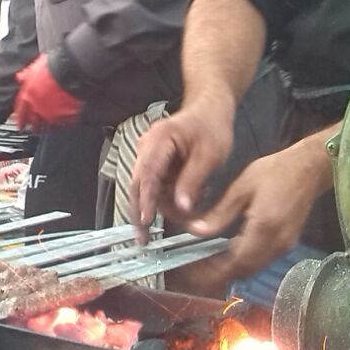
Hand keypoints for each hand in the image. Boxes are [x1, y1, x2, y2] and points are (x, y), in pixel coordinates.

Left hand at [13, 54, 82, 130]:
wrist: (68, 71)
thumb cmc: (50, 67)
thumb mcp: (34, 68)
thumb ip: (26, 76)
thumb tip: (20, 77)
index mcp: (28, 97)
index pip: (20, 112)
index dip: (19, 120)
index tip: (20, 126)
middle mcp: (38, 109)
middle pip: (34, 123)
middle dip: (34, 127)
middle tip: (34, 130)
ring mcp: (53, 114)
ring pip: (49, 125)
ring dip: (49, 126)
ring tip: (52, 127)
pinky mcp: (66, 116)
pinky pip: (66, 122)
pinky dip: (66, 121)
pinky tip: (68, 120)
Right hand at [128, 103, 233, 243]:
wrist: (210, 109)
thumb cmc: (212, 127)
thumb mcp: (210, 155)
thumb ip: (193, 181)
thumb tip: (181, 208)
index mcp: (159, 140)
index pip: (147, 174)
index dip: (145, 200)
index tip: (145, 221)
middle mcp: (146, 148)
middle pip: (137, 184)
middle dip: (141, 212)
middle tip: (144, 240)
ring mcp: (148, 155)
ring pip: (146, 189)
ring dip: (163, 205)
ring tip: (191, 211)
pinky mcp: (154, 163)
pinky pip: (156, 186)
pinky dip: (168, 198)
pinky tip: (190, 197)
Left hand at [187, 130, 334, 279]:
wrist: (310, 168)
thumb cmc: (275, 171)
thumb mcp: (242, 187)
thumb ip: (220, 213)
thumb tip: (196, 231)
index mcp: (264, 228)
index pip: (236, 262)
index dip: (214, 273)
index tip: (194, 275)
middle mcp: (276, 243)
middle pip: (245, 271)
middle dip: (219, 275)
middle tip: (196, 271)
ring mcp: (284, 246)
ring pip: (253, 269)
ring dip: (231, 270)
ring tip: (207, 264)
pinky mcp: (287, 244)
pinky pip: (261, 261)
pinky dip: (243, 262)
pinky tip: (228, 254)